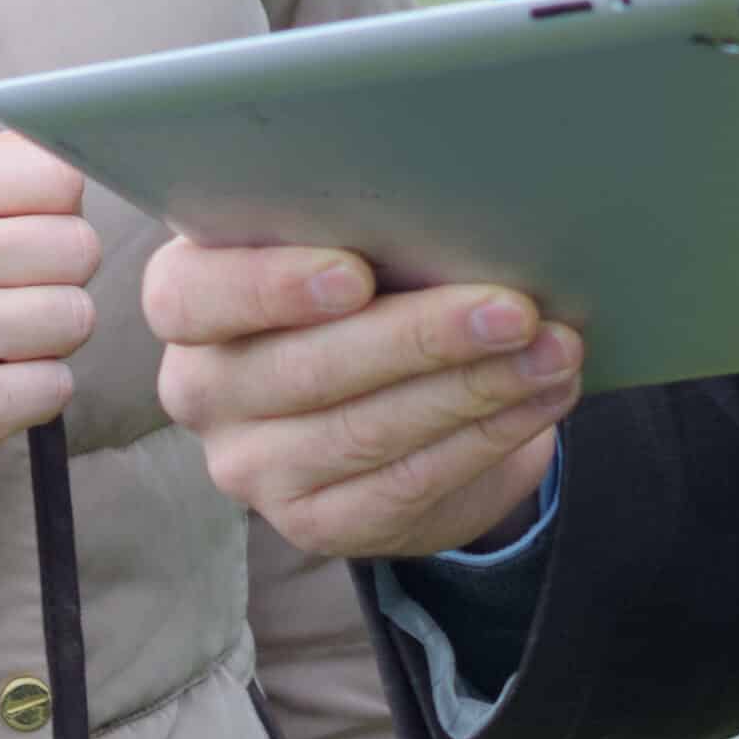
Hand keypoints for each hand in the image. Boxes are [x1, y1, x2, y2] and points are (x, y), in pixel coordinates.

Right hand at [0, 140, 97, 518]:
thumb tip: (43, 147)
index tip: (24, 234)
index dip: (53, 209)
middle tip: (4, 298)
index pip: (55, 176)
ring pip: (76, 317)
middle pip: (79, 247)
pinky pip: (57, 386)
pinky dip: (26, 394)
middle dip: (54, 275)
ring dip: (43, 338)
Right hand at [145, 236, 577, 559]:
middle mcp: (201, 388)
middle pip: (304, 369)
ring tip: (554, 351)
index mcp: (185, 300)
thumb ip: (363, 227)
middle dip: (420, 337)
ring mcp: (250, 468)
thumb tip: (461, 212)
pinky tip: (540, 401)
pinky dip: (485, 438)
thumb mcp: (342, 242)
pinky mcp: (311, 526)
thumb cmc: (362, 286)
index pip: (193, 295)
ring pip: (364, 432)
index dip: (270, 286)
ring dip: (474, 389)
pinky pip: (405, 486)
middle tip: (513, 308)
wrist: (386, 398)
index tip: (353, 274)